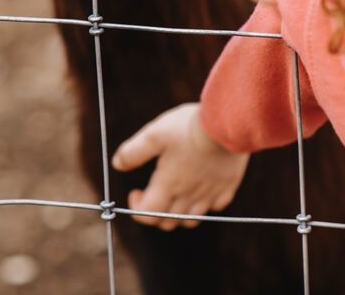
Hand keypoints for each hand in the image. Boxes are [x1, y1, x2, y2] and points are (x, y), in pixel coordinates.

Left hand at [111, 103, 248, 230]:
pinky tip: (201, 188)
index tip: (136, 192)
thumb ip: (133, 152)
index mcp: (168, 184)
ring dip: (178, 213)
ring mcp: (210, 193)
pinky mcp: (228, 187)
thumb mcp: (154, 133)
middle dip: (155, 213)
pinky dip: (204, 204)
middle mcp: (188, 195)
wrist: (228, 123)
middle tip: (153, 193)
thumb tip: (117, 164)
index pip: (147, 215)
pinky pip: (214, 207)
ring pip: (190, 220)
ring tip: (175, 193)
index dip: (136, 209)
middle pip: (168, 222)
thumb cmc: (188, 127)